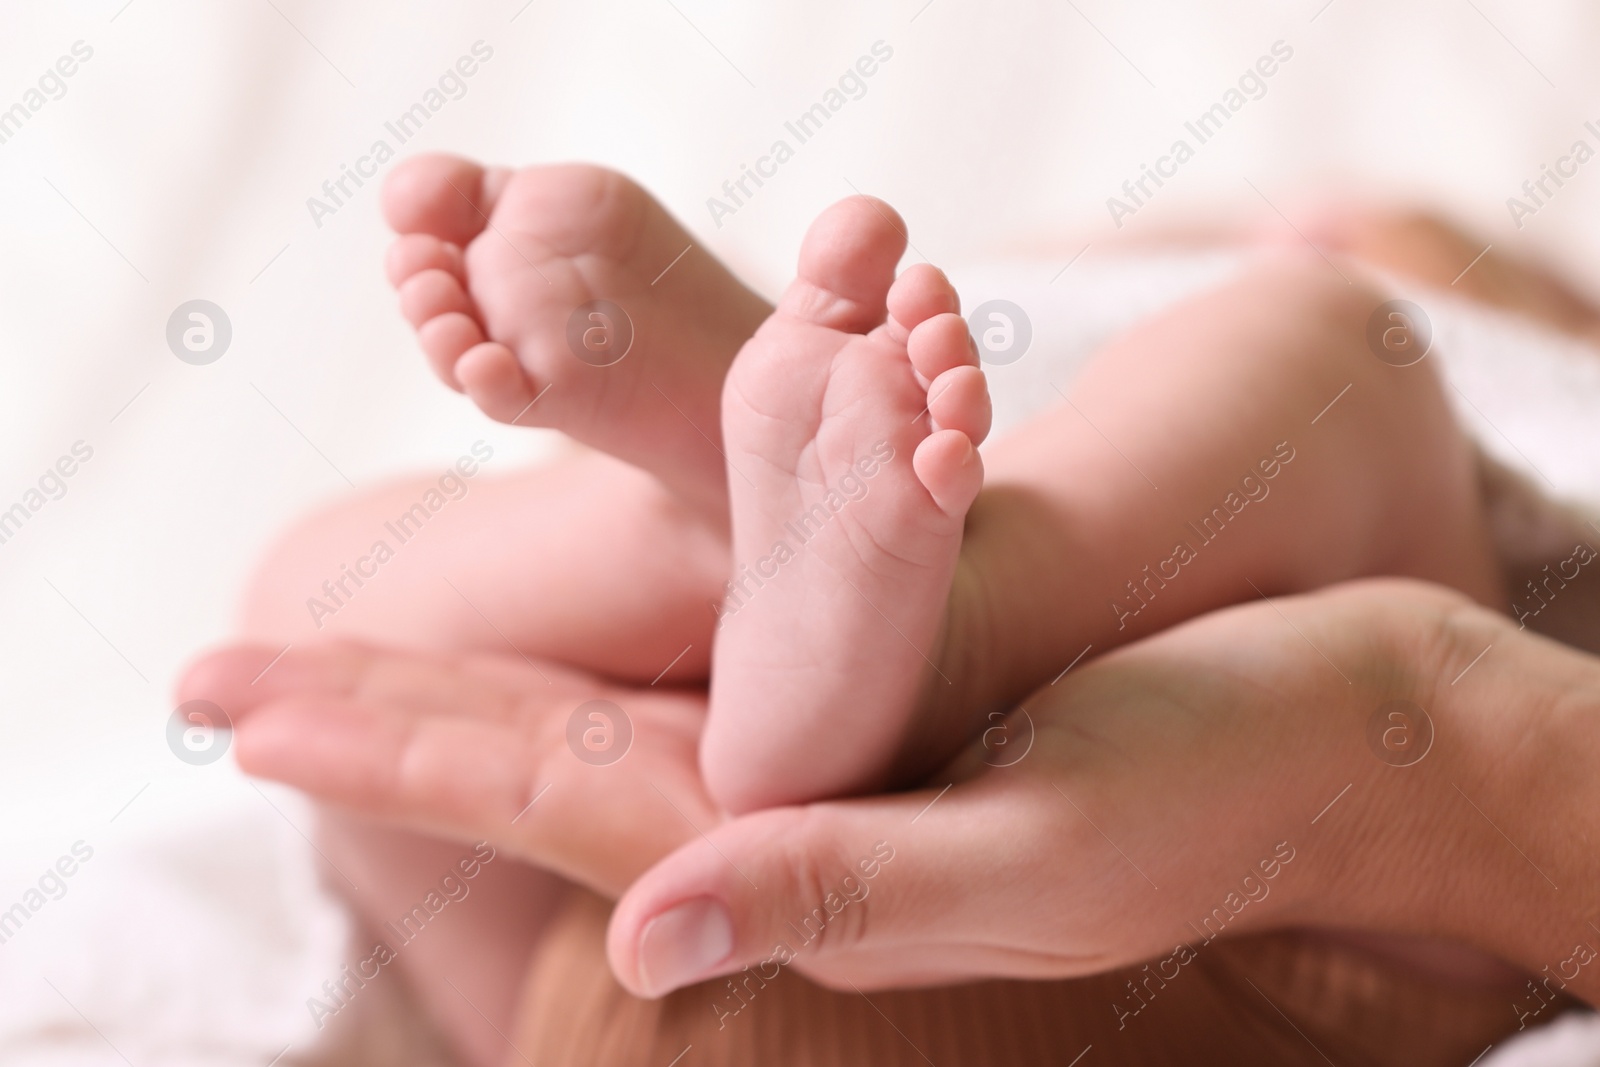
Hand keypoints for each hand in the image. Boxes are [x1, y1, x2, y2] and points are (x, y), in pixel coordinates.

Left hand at [180, 579, 1599, 1004]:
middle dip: (368, 717)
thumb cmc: (1205, 782)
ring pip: (587, 721)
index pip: (547, 798)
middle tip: (212, 679)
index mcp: (799, 859)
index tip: (244, 704)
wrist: (1312, 734)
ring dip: (447, 687)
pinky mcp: (855, 715)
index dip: (388, 747)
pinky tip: (518, 645)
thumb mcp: (1039, 846)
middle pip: (528, 758)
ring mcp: (808, 770)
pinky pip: (684, 686)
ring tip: (315, 669)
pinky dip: (585, 655)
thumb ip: (842, 891)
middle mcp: (778, 820)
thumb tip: (635, 922)